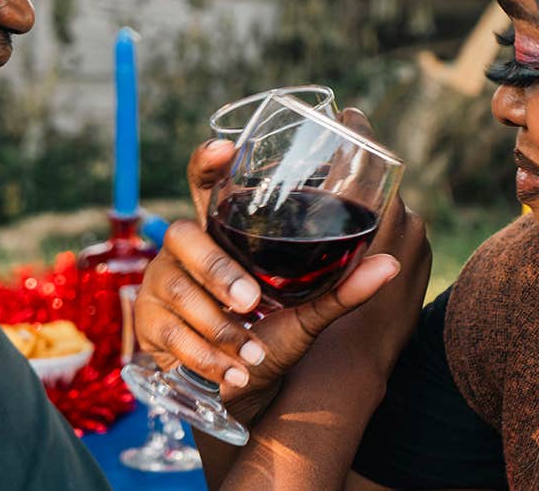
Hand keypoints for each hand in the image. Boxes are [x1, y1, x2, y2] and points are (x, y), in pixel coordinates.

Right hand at [133, 108, 428, 421]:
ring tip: (249, 350)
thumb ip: (343, 288)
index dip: (208, 162)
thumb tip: (392, 264)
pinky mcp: (146, 323)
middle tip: (251, 301)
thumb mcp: (310, 312)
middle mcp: (184, 250)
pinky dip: (203, 356)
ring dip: (214, 325)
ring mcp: (158, 283)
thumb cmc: (271, 337)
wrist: (235, 390)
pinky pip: (165, 333)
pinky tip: (230, 373)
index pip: (203, 182)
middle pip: (183, 236)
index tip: (226, 148)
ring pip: (175, 290)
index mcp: (221, 232)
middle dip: (217, 271)